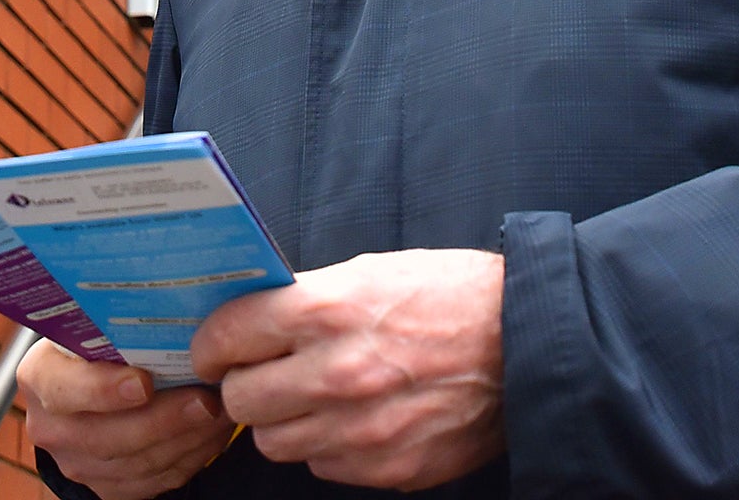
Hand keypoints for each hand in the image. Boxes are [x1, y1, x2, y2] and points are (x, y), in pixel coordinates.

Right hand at [18, 340, 233, 499]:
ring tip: (219, 413)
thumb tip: (171, 302)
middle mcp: (50, 426)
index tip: (145, 382)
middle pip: (107, 437)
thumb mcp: (93, 326)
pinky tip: (210, 434)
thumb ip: (115, 324)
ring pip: (137, 465)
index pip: (64, 390)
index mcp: (39, 376)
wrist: (87, 388)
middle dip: (164, 420)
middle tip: (206, 401)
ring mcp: (76, 463)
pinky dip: (188, 459)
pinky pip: (153, 482)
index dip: (103, 390)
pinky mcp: (105, 489)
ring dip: (186, 440)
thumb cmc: (98, 344)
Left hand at [192, 249, 504, 490]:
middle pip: (241, 399)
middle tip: (257, 374)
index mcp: (326, 310)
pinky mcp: (390, 466)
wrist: (526, 341)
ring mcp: (363, 428)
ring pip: (275, 442)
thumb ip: (305, 299)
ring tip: (309, 397)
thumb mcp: (368, 272)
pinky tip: (352, 418)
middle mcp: (337, 373)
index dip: (211, 342)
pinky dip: (327, 446)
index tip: (213, 348)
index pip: (228, 335)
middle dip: (241, 385)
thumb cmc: (447, 295)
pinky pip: (324, 466)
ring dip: (282, 421)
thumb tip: (250, 320)